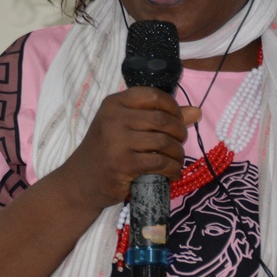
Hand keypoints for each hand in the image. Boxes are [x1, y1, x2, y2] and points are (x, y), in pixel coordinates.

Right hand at [60, 87, 200, 210]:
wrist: (80, 181)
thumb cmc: (106, 150)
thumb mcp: (126, 127)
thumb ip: (160, 117)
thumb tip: (197, 112)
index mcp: (114, 103)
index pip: (153, 96)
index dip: (173, 107)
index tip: (178, 120)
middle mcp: (114, 118)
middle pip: (162, 120)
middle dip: (179, 132)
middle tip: (179, 143)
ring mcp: (118, 142)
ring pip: (164, 142)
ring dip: (178, 153)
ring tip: (176, 160)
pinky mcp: (124, 165)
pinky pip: (160, 163)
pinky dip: (173, 169)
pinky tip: (173, 173)